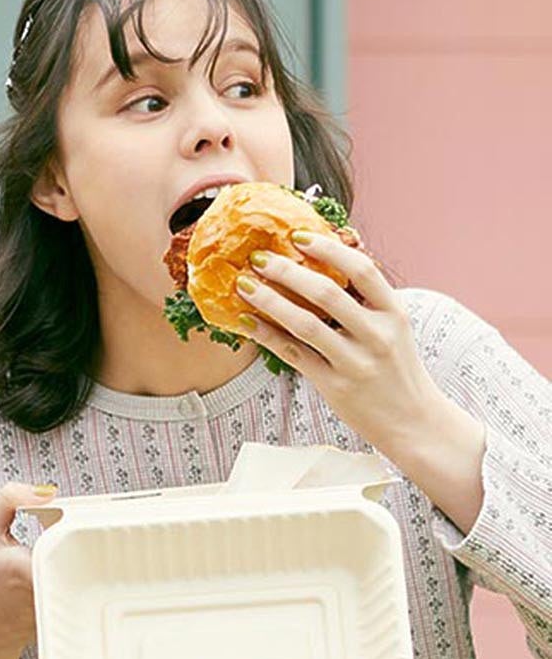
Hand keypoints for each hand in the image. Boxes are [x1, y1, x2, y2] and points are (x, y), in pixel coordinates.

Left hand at [235, 230, 452, 454]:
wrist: (413, 422)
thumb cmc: (397, 369)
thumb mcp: (394, 328)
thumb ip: (367, 298)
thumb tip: (338, 251)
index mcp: (394, 313)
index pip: (362, 270)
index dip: (328, 249)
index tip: (298, 236)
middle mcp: (376, 335)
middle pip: (327, 293)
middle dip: (288, 271)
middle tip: (259, 257)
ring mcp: (355, 362)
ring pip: (305, 324)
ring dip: (270, 301)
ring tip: (244, 285)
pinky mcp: (334, 386)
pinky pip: (293, 354)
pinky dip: (267, 335)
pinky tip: (247, 321)